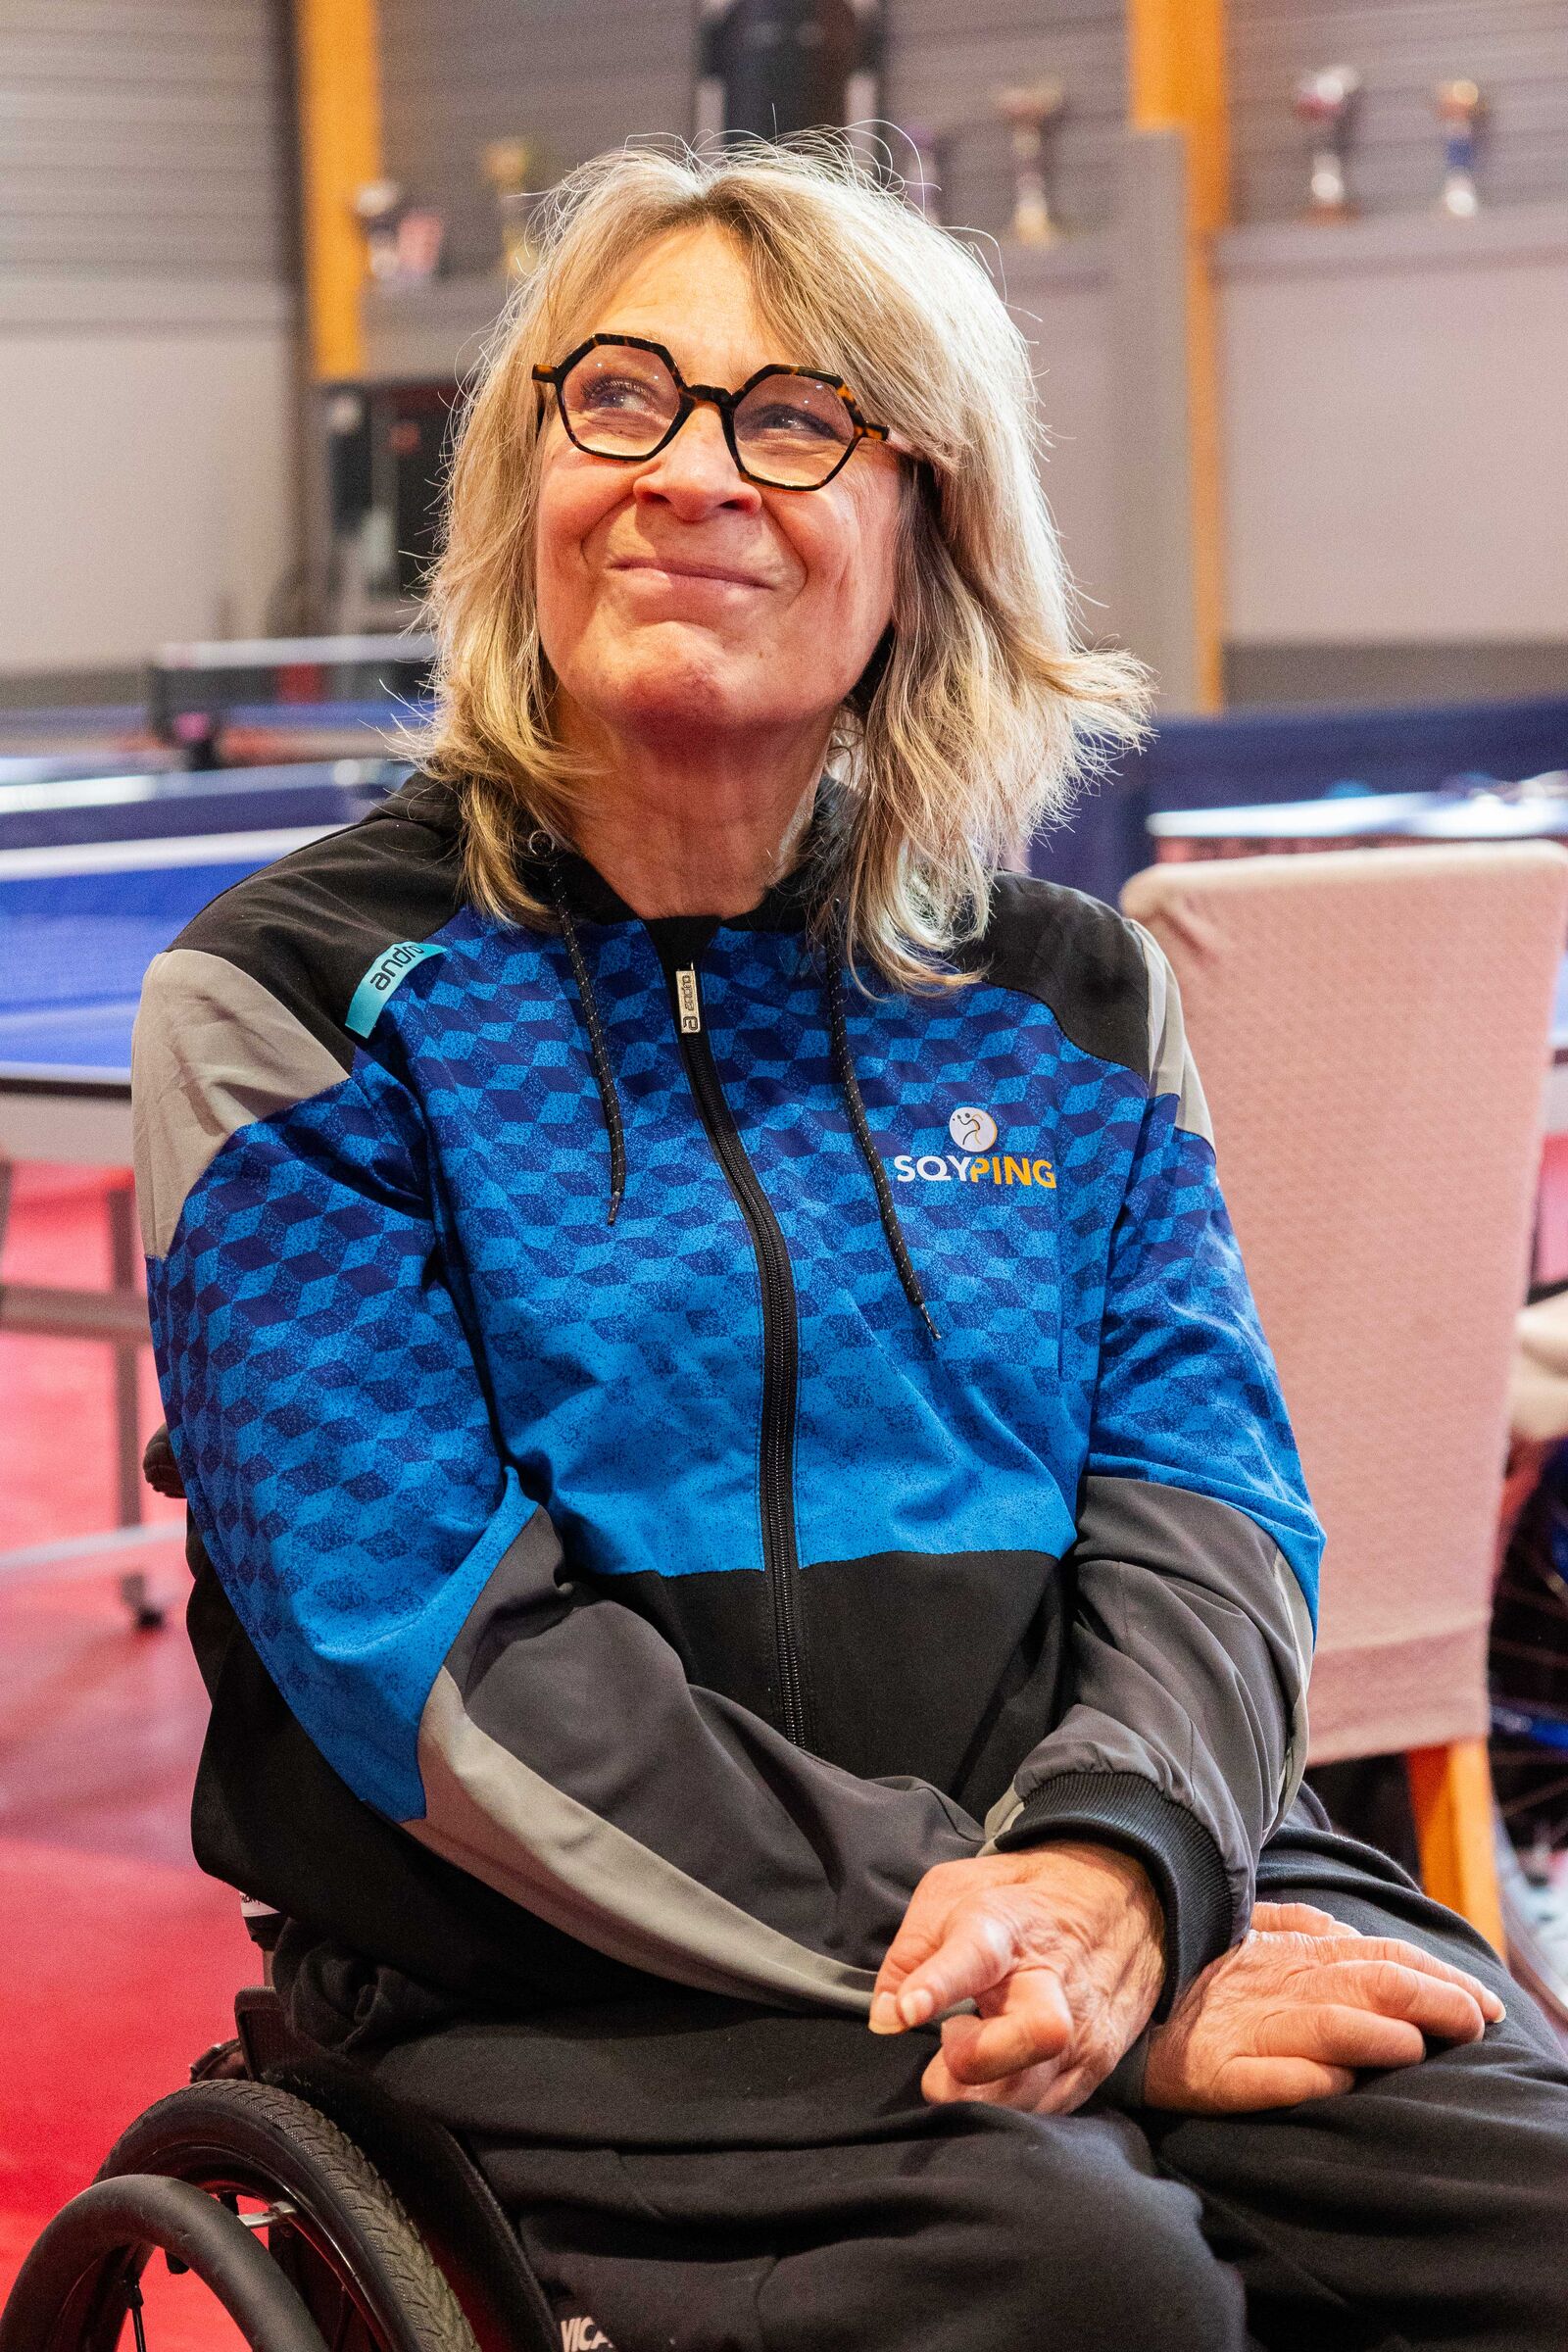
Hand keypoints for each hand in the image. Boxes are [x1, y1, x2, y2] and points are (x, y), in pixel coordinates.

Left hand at [870, 1841, 1165, 2113]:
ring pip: (1040, 2089)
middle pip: (1037, 2031)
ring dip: (986, 2096)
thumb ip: (910, 1951)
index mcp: (1007, 1925)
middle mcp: (1054, 1979)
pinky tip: (995, 2078)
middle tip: (947, 2047)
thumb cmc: (1019, 1899)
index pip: (974, 1954)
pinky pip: (1049, 2108)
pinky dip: (1011, 2106)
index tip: (906, 2010)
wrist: (1116, 1896)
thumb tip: (885, 2017)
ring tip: (965, 2057)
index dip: (938, 1984)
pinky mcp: (1099, 2063)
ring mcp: (1086, 2026)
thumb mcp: (953, 1891)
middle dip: (981, 2059)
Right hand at [1143, 1900, 1505, 2113]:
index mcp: (1290, 1953)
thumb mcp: (1246, 1933)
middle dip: (1434, 2004)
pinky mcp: (1212, 2075)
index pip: (1381, 1957)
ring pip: (1328, 2028)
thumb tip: (1355, 1935)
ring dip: (1380, 2038)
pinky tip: (1339, 2083)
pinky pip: (1271, 2079)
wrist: (1107, 2004)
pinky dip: (1310, 2080)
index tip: (1486, 2005)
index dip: (1441, 1978)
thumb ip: (1300, 1926)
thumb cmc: (1192, 1974)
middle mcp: (1276, 1987)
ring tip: (1415, 2048)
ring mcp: (1244, 2031)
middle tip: (1474, 2025)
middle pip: (1371, 1986)